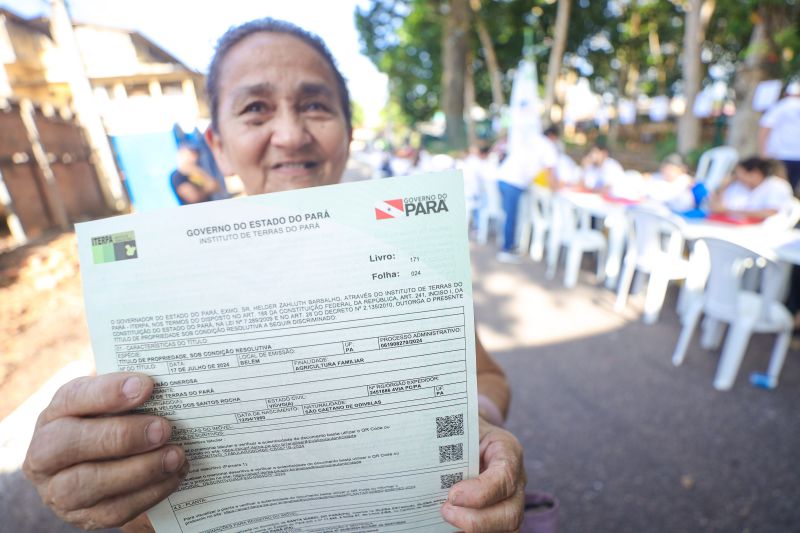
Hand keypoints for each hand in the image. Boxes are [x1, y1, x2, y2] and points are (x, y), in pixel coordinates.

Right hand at [23, 373, 188, 529]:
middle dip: (122, 435)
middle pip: (70, 443)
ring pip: (88, 483)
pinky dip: (149, 493)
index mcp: (54, 415)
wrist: (101, 469)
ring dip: (139, 469)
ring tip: (174, 456)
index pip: (73, 398)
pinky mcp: (83, 518)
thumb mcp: (113, 405)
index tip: (146, 385)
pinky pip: (113, 511)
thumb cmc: (111, 425)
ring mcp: (58, 491)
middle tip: (163, 428)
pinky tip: (173, 475)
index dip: (108, 392)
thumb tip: (166, 384)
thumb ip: (131, 395)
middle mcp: (45, 454)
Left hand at [440, 419, 525, 531]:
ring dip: (473, 528)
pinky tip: (450, 526)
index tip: (452, 495)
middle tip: (445, 511)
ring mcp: (511, 500)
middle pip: (510, 513)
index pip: (505, 476)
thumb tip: (422, 448)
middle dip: (477, 520)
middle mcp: (516, 479)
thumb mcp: (460, 422)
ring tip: (447, 518)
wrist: (471, 430)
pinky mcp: (499, 513)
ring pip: (506, 527)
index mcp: (507, 450)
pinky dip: (469, 531)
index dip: (481, 492)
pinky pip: (494, 531)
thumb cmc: (463, 427)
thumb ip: (449, 434)